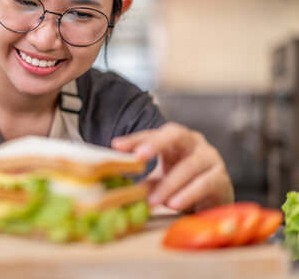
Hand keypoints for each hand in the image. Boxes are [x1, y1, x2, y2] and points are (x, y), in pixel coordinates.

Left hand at [111, 122, 233, 211]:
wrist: (214, 202)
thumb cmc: (183, 185)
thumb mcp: (160, 180)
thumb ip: (144, 182)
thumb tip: (119, 189)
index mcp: (175, 139)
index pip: (153, 133)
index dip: (135, 139)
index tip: (117, 146)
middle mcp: (194, 142)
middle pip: (175, 134)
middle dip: (156, 143)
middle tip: (138, 156)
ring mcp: (210, 158)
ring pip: (189, 165)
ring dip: (169, 184)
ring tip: (153, 200)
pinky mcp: (221, 178)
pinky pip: (205, 183)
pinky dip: (188, 194)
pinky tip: (174, 204)